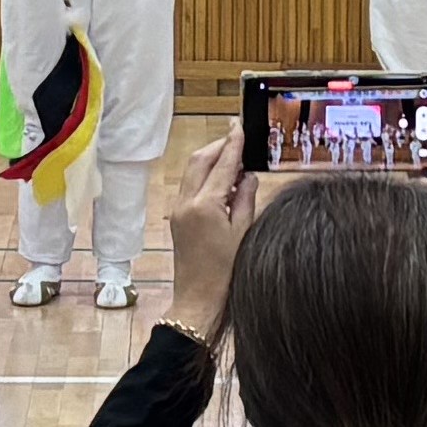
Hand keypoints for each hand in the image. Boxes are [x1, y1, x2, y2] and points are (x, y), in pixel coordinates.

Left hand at [162, 132, 253, 343]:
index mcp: (204, 205)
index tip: (239, 127)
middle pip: (200, 160)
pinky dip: (206, 177)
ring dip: (211, 161)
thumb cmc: (225, 273)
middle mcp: (186, 203)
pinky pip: (191, 187)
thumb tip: (248, 175)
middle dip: (218, 146)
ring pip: (192, 171)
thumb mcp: (243, 232)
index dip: (233, 144)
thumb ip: (245, 198)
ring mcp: (179, 210)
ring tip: (234, 160)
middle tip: (238, 139)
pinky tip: (223, 182)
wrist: (199, 300)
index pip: (222, 165)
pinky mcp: (178, 218)